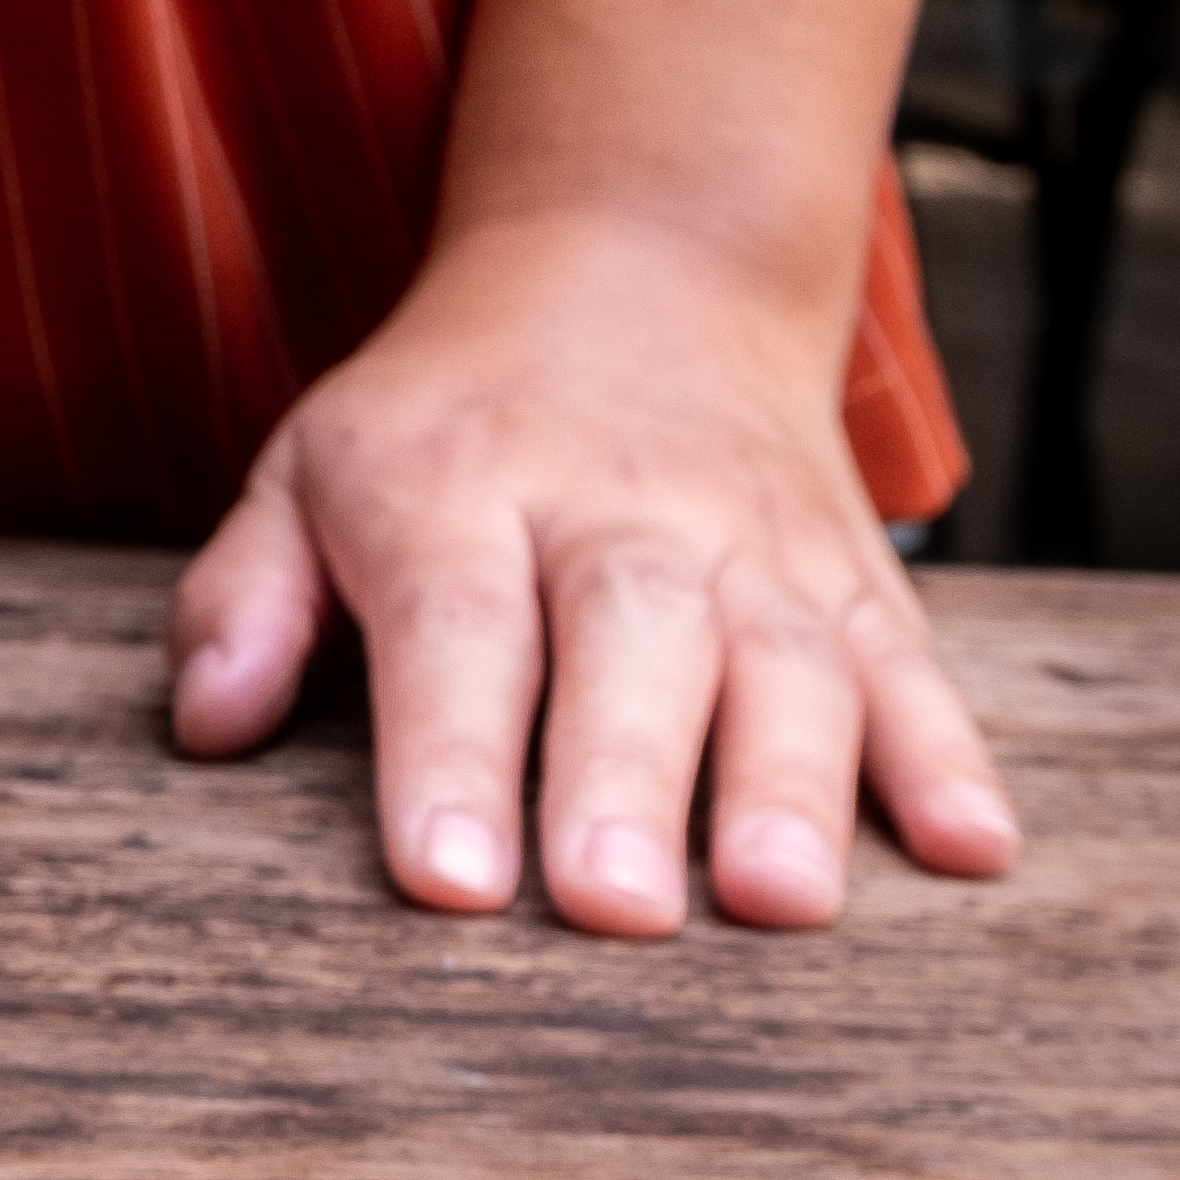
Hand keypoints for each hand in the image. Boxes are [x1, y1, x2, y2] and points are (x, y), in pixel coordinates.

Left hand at [161, 215, 1018, 933]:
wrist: (642, 265)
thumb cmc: (447, 421)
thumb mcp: (311, 465)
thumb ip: (246, 595)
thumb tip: (206, 725)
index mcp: (462, 485)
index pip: (454, 621)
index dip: (451, 752)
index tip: (447, 881)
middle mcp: (620, 508)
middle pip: (630, 642)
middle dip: (627, 781)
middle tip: (615, 913)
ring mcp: (754, 540)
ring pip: (786, 658)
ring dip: (793, 783)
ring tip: (783, 902)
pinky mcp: (855, 570)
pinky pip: (913, 659)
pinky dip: (949, 753)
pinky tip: (973, 847)